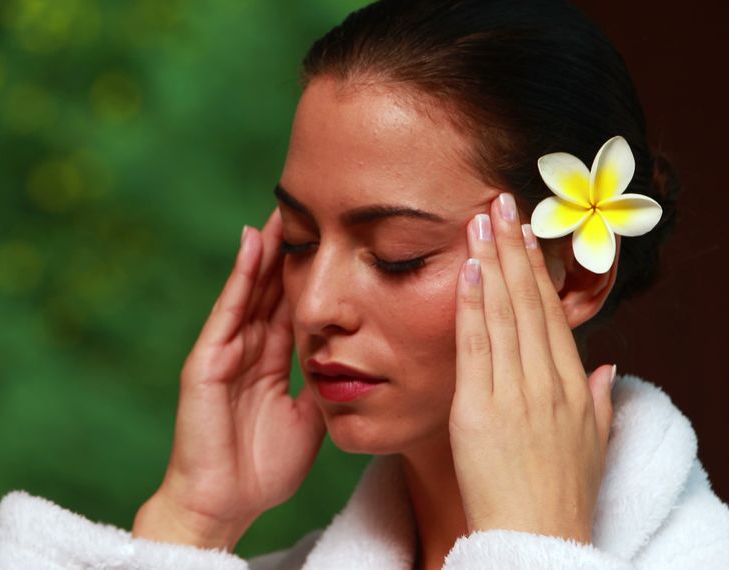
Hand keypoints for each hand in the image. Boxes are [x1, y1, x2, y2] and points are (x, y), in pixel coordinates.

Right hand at [133, 207, 325, 549]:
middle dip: (290, 248)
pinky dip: (240, 277)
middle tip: (312, 202)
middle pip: (272, 286)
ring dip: (267, 249)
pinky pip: (228, 311)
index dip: (313, 271)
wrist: (225, 504)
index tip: (336, 236)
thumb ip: (322, 386)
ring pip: (251, 288)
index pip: (295, 304)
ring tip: (284, 208)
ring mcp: (225, 350)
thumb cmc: (262, 468)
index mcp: (272, 361)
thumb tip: (351, 361)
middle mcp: (248, 347)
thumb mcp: (307, 420)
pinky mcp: (207, 360)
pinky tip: (253, 243)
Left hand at [450, 192, 615, 543]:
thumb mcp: (592, 443)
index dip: (539, 270)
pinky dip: (473, 308)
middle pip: (531, 303)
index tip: (527, 233)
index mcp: (573, 386)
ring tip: (483, 220)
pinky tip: (468, 272)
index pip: (552, 314)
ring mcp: (515, 394)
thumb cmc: (561, 496)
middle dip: (516, 249)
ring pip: (505, 316)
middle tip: (502, 202)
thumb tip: (605, 368)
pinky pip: (477, 349)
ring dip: (493, 264)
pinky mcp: (481, 410)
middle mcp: (547, 382)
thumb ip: (598, 401)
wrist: (537, 539)